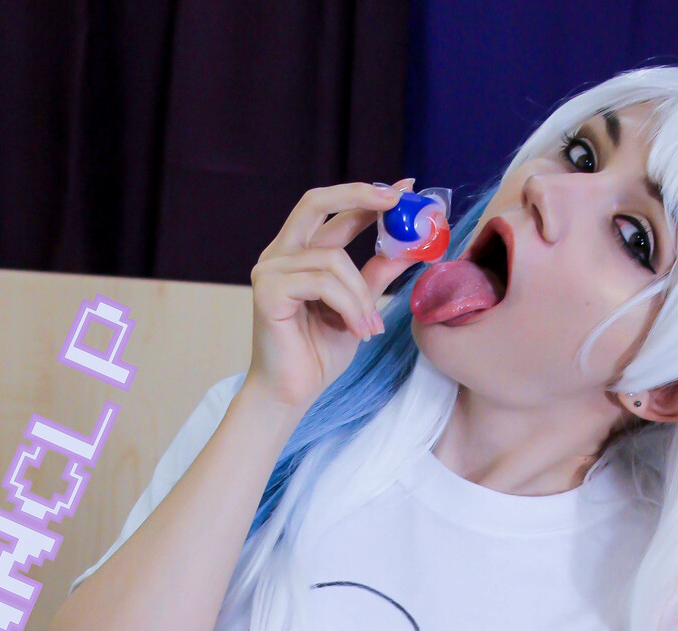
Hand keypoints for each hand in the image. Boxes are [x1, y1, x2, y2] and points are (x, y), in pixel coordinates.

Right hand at [245, 179, 414, 415]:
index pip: (333, 212)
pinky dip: (347, 305)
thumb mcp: (357, 309)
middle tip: (397, 200)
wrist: (291, 395)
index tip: (405, 188)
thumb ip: (375, 276)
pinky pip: (321, 283)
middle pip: (317, 202)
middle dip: (360, 196)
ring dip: (361, 294)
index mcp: (299, 254)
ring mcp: (270, 270)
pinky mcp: (268, 291)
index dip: (367, 196)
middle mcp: (280, 254)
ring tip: (369, 327)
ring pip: (332, 259)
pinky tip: (355, 329)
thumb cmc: (317, 355)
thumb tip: (409, 248)